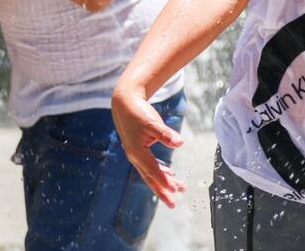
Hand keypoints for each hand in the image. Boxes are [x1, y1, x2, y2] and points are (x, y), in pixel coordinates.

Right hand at [112, 85, 185, 207]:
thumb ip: (165, 134)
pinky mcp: (139, 150)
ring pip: (150, 173)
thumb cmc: (138, 112)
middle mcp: (135, 157)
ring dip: (163, 182)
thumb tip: (179, 143)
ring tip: (178, 189)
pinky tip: (169, 174)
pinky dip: (160, 172)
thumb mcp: (152, 122)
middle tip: (174, 202)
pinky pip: (150, 166)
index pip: (153, 171)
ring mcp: (136, 154)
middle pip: (150, 178)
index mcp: (137, 152)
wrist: (125, 104)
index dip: (163, 181)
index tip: (174, 190)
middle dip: (162, 190)